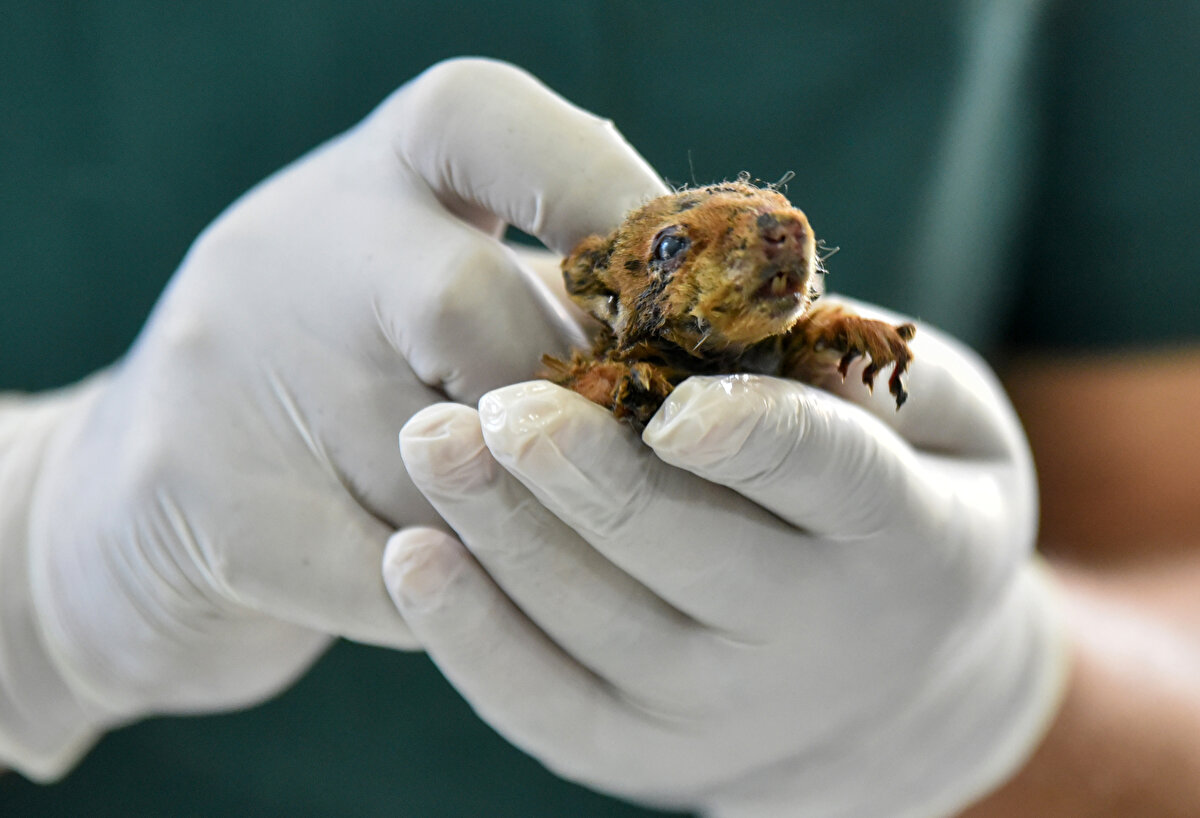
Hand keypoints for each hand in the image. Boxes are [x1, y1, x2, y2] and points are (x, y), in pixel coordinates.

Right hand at [1, 58, 664, 777]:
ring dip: (535, 521)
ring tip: (593, 545)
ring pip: (435, 466)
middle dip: (563, 398)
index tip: (684, 286)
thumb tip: (733, 343)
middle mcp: (288, 250)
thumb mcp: (424, 287)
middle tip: (628, 454)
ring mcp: (225, 376)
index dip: (604, 191)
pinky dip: (470, 602)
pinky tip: (498, 604)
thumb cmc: (347, 375)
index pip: (484, 121)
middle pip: (460, 304)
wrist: (151, 491)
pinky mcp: (208, 509)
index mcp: (364, 175)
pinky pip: (394, 573)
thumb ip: (554, 297)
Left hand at [385, 298, 1066, 815]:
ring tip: (429, 443)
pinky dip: (472, 640)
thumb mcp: (949, 428)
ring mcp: (724, 713)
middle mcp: (817, 640)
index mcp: (909, 537)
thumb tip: (763, 308)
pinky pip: (546, 706)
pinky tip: (410, 558)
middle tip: (499, 404)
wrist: (899, 693)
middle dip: (588, 478)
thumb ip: (869, 371)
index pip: (831, 477)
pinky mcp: (644, 754)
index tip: (669, 398)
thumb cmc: (912, 507)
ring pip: (600, 627)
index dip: (755, 436)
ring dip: (507, 538)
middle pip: (687, 555)